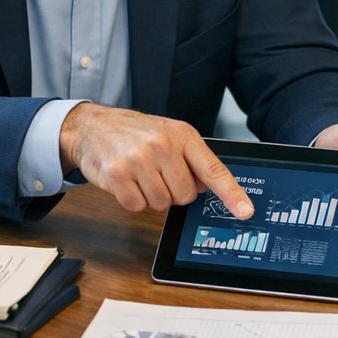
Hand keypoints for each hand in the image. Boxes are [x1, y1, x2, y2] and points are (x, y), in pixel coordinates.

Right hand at [59, 104, 253, 216]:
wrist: (91, 126)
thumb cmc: (134, 132)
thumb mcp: (168, 135)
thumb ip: (192, 160)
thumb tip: (208, 187)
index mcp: (182, 134)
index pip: (213, 170)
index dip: (231, 194)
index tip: (245, 211)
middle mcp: (162, 145)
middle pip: (185, 196)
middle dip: (173, 192)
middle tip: (158, 174)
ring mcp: (139, 159)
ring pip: (161, 204)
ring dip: (151, 197)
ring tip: (140, 175)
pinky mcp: (117, 174)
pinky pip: (137, 206)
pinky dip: (132, 200)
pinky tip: (126, 180)